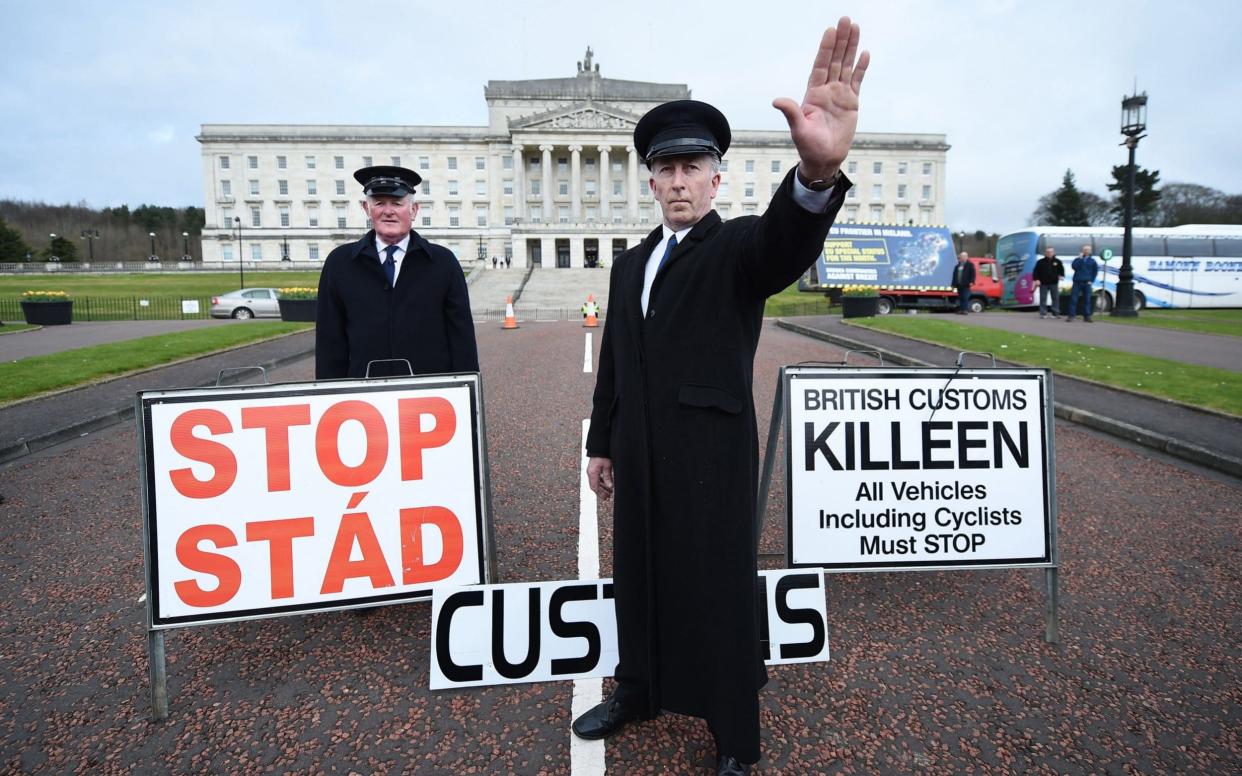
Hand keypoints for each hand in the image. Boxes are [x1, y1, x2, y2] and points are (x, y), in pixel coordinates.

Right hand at [587, 457, 613, 500]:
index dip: (600, 493)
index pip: (595, 487)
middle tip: (607, 497)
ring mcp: (591, 471)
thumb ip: (608, 477)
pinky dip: (601, 482)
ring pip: (595, 482)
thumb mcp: (607, 466)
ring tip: (608, 491)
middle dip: (601, 492)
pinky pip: (596, 478)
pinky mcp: (593, 469)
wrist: (599, 447)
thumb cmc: (602, 455)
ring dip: (602, 488)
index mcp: (592, 473)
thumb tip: (610, 486)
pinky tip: (606, 484)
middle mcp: (590, 473)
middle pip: (594, 486)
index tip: (606, 497)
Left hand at [773, 16, 869, 179]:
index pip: (820, 66)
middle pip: (835, 60)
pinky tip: (864, 53)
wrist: (824, 159)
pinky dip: (861, 68)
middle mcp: (826, 90)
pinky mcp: (852, 102)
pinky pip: (857, 81)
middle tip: (845, 19)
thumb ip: (791, 112)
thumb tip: (776, 101)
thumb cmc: (808, 146)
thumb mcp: (799, 129)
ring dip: (851, 47)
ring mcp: (840, 95)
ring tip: (855, 27)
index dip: (825, 49)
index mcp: (813, 94)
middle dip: (840, 40)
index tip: (830, 31)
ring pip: (846, 66)